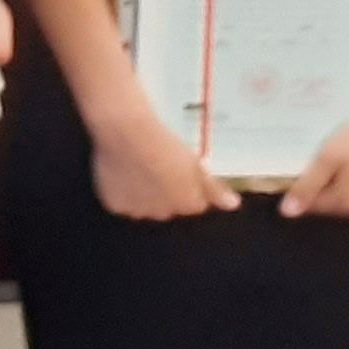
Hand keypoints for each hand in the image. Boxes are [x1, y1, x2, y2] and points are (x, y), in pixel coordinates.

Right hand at [88, 102, 239, 219]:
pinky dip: (124, 191)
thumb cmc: (165, 144)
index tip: (181, 169)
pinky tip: (123, 173)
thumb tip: (233, 205)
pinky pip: (123, 202)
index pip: (195, 204)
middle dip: (166, 193)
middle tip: (160, 166)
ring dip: (145, 194)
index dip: (189, 186)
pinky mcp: (115, 205)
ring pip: (145, 206)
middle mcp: (164, 215)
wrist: (126, 133)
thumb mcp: (194, 163)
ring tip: (140, 167)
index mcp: (187, 204)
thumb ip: (213, 188)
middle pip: (169, 207)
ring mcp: (138, 212)